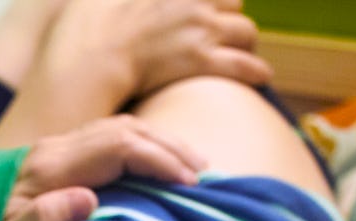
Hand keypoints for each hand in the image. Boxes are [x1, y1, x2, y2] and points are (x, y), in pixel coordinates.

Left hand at [1, 115, 205, 220]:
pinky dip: (143, 147)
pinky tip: (160, 165)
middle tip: (203, 175)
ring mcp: (60, 148)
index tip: (187, 183)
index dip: (158, 160)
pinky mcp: (62, 155)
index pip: (118, 146)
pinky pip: (111, 138)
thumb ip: (42, 219)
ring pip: (121, 128)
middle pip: (126, 130)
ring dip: (160, 144)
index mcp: (52, 167)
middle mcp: (59, 149)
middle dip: (169, 148)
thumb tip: (86, 200)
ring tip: (193, 167)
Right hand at [48, 0, 271, 100]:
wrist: (94, 61)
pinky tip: (261, 77)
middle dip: (233, 21)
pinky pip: (245, 65)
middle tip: (228, 38)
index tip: (213, 12)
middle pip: (235, 5)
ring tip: (244, 58)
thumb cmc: (93, 30)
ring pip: (246, 32)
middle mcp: (194, 3)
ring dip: (246, 45)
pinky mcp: (201, 61)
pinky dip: (257, 70)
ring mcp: (200, 30)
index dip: (216, 1)